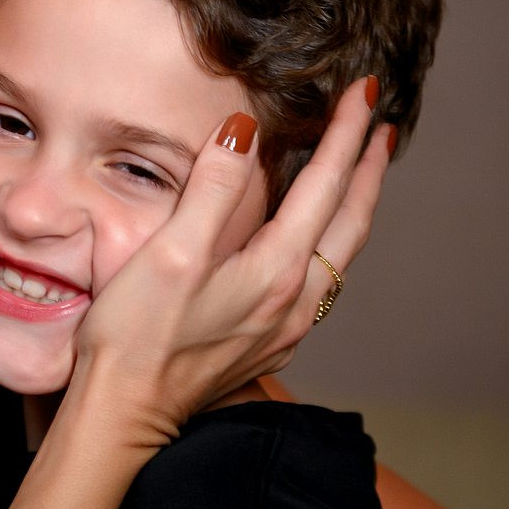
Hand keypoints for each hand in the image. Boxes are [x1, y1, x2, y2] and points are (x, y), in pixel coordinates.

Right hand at [70, 77, 388, 446]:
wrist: (124, 415)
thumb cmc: (136, 337)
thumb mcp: (169, 252)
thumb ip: (212, 189)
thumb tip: (245, 130)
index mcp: (277, 270)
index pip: (325, 185)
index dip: (347, 135)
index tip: (363, 92)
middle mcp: (294, 300)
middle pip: (351, 222)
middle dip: (370, 169)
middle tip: (383, 125)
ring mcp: (285, 327)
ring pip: (340, 255)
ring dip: (355, 206)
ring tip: (361, 173)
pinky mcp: (266, 344)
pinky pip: (318, 281)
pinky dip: (329, 243)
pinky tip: (314, 240)